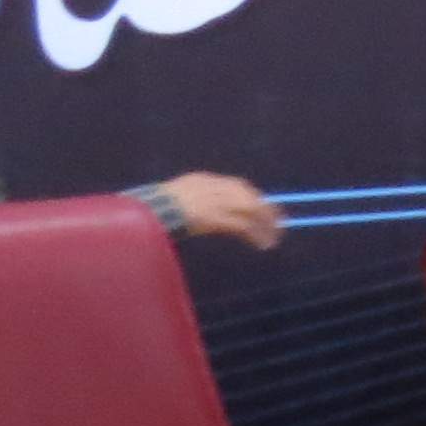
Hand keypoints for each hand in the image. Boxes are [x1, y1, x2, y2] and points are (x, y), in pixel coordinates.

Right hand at [153, 173, 284, 248]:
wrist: (146, 213)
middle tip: (279, 224)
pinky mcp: (214, 218)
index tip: (267, 208)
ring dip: (264, 226)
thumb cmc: (155, 210)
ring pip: (250, 211)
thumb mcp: (178, 198)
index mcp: (204, 180)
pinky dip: (255, 236)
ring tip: (273, 239)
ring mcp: (213, 202)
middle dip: (267, 211)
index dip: (256, 197)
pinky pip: (242, 226)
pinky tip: (262, 245)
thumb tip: (210, 213)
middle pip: (249, 197)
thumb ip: (196, 200)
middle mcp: (212, 187)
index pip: (240, 186)